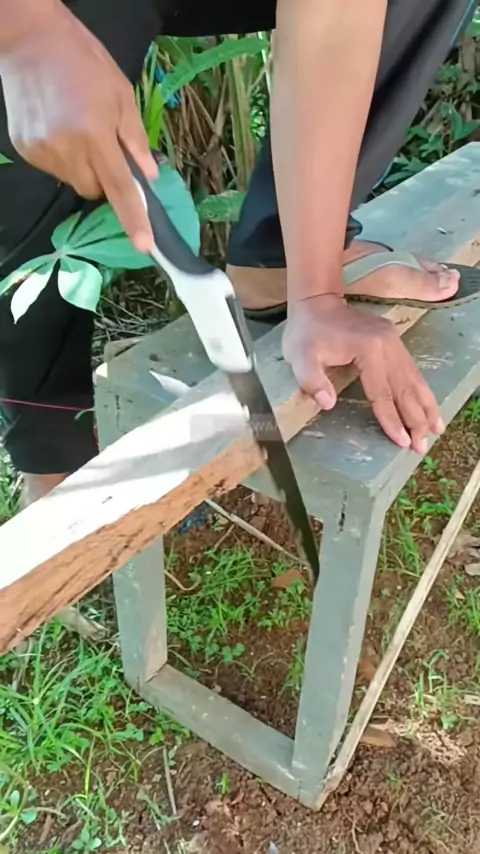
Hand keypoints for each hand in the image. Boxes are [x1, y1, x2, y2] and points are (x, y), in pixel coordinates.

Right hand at [0, 1, 155, 251]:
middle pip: (94, 191)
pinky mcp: (25, 150)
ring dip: (83, 168)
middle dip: (105, 180)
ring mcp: (41, 152)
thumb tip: (149, 176)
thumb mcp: (122, 95)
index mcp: (95, 136)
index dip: (133, 219)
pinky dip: (63, 158)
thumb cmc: (84, 61)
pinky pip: (54, 170)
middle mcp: (66, 150)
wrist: (30, 38)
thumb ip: (135, 140)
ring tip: (78, 129)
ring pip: (74, 182)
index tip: (145, 246)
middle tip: (105, 148)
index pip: (118, 189)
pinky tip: (59, 128)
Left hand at [283, 294, 443, 453]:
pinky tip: (429, 405)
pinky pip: (412, 370)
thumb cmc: (306, 330)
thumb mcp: (299, 355)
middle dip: (416, 419)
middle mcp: (388, 345)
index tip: (402, 442)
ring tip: (436, 430)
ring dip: (426, 406)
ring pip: (414, 379)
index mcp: (369, 350)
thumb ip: (311, 380)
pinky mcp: (393, 341)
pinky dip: (422, 390)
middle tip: (422, 446)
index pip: (382, 393)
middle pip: (405, 389)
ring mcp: (394, 341)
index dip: (391, 420)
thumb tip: (327, 403)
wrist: (316, 300)